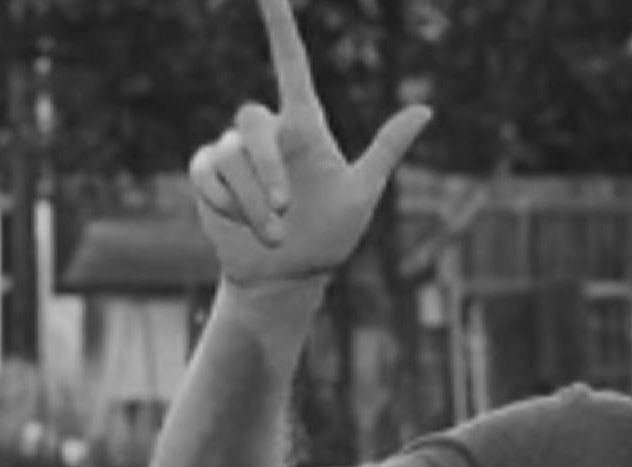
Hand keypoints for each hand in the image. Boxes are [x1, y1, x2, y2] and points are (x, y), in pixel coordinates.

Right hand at [187, 0, 431, 287]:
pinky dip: (224, 200)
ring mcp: (234, 153)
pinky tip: (238, 221)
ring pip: (229, 155)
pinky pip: (205, 171)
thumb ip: (386, 149)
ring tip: (273, 231)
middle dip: (268, 168)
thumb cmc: (331, 233)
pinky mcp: (208, 175)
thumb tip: (426, 108)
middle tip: (285, 209)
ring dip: (252, 200)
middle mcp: (269, 133)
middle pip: (251, 120)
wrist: (290, 274)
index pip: (290, 66)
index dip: (279, 28)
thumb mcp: (363, 194)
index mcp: (305, 127)